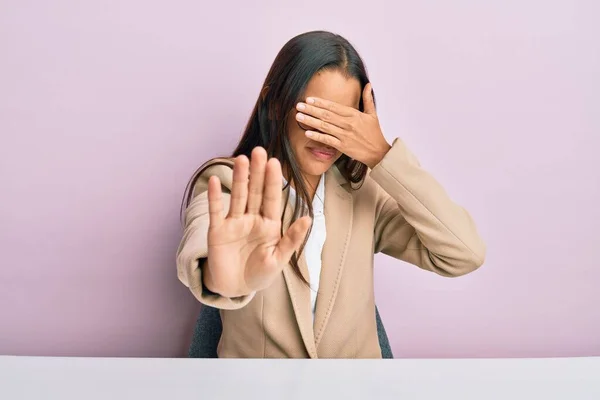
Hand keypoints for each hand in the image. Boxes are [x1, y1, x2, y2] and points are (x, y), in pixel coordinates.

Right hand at [204, 147, 311, 296]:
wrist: (235, 288)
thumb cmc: (260, 273)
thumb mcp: (279, 259)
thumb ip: (292, 239)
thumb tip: (308, 219)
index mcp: (269, 224)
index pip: (271, 198)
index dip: (272, 181)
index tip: (275, 162)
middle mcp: (252, 219)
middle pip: (255, 192)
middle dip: (257, 172)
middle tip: (259, 151)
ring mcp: (234, 223)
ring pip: (238, 197)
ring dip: (239, 179)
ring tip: (241, 159)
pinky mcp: (217, 231)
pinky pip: (216, 211)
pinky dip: (214, 197)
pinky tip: (215, 181)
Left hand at [295, 83, 390, 168]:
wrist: (379, 152)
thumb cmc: (375, 134)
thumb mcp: (372, 114)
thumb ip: (367, 99)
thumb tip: (368, 84)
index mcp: (354, 114)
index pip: (333, 106)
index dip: (320, 102)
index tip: (309, 99)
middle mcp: (348, 123)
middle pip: (326, 114)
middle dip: (311, 109)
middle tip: (298, 105)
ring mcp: (345, 135)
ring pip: (324, 126)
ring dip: (310, 120)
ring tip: (299, 116)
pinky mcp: (343, 146)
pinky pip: (327, 140)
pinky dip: (317, 136)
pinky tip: (307, 132)